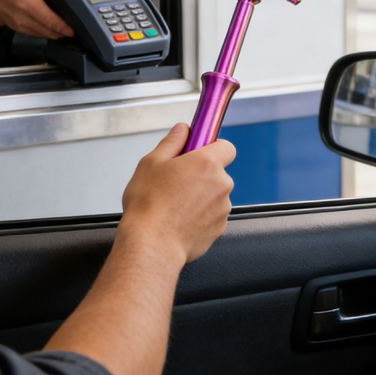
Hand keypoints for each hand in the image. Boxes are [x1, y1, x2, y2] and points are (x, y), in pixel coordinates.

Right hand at [119, 123, 235, 264]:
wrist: (151, 244)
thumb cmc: (149, 204)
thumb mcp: (152, 162)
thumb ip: (172, 141)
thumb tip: (182, 130)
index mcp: (207, 163)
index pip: (226, 146)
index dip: (212, 147)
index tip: (199, 151)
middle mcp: (221, 185)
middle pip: (218, 172)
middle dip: (202, 174)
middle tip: (177, 179)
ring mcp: (222, 209)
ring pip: (215, 195)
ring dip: (201, 196)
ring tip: (175, 202)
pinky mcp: (218, 229)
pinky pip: (212, 215)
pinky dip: (200, 215)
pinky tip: (179, 218)